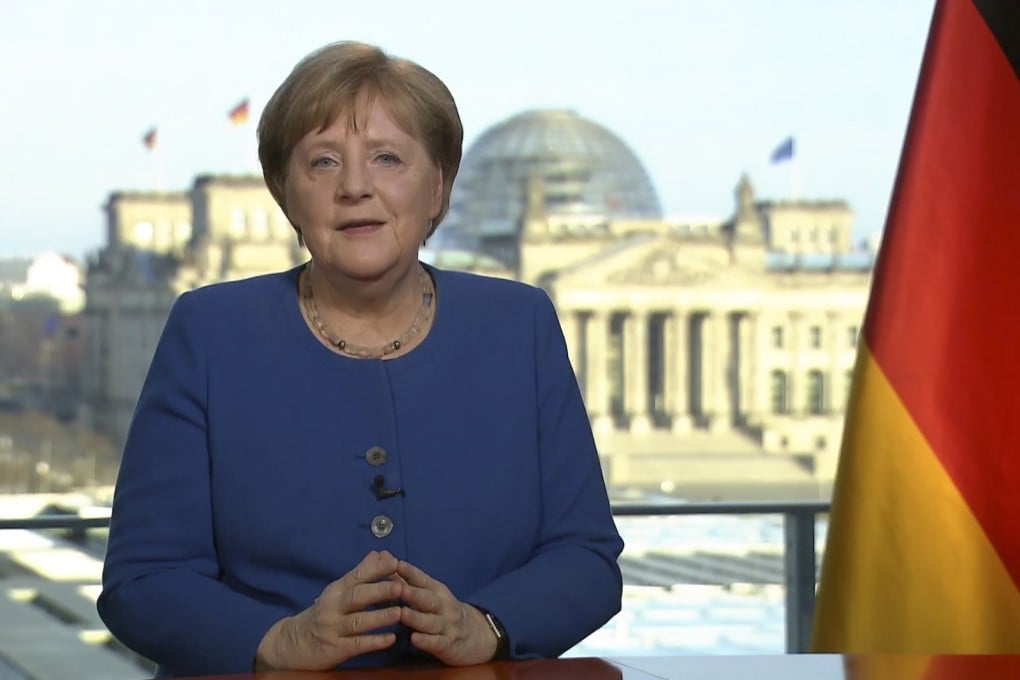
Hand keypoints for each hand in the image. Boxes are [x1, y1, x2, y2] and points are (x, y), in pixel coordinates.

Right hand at [255, 550, 402, 669]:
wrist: (292, 643)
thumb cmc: (323, 614)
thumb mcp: (338, 592)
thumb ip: (360, 574)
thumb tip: (379, 554)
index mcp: (336, 591)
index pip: (356, 576)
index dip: (376, 570)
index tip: (395, 562)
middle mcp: (333, 607)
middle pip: (357, 596)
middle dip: (380, 591)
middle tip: (401, 587)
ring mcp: (333, 629)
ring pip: (358, 621)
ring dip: (379, 617)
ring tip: (399, 612)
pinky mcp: (335, 649)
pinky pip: (356, 645)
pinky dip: (374, 642)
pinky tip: (390, 639)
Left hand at [396, 559, 498, 665]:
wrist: (476, 635)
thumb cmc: (443, 611)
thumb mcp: (429, 593)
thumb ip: (405, 579)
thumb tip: (383, 558)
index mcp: (437, 591)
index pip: (423, 580)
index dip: (410, 572)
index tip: (397, 564)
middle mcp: (443, 606)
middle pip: (427, 599)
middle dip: (413, 593)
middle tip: (398, 588)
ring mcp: (447, 626)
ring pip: (431, 621)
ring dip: (417, 618)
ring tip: (403, 613)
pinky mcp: (449, 645)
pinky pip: (437, 643)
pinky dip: (426, 641)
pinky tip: (414, 639)